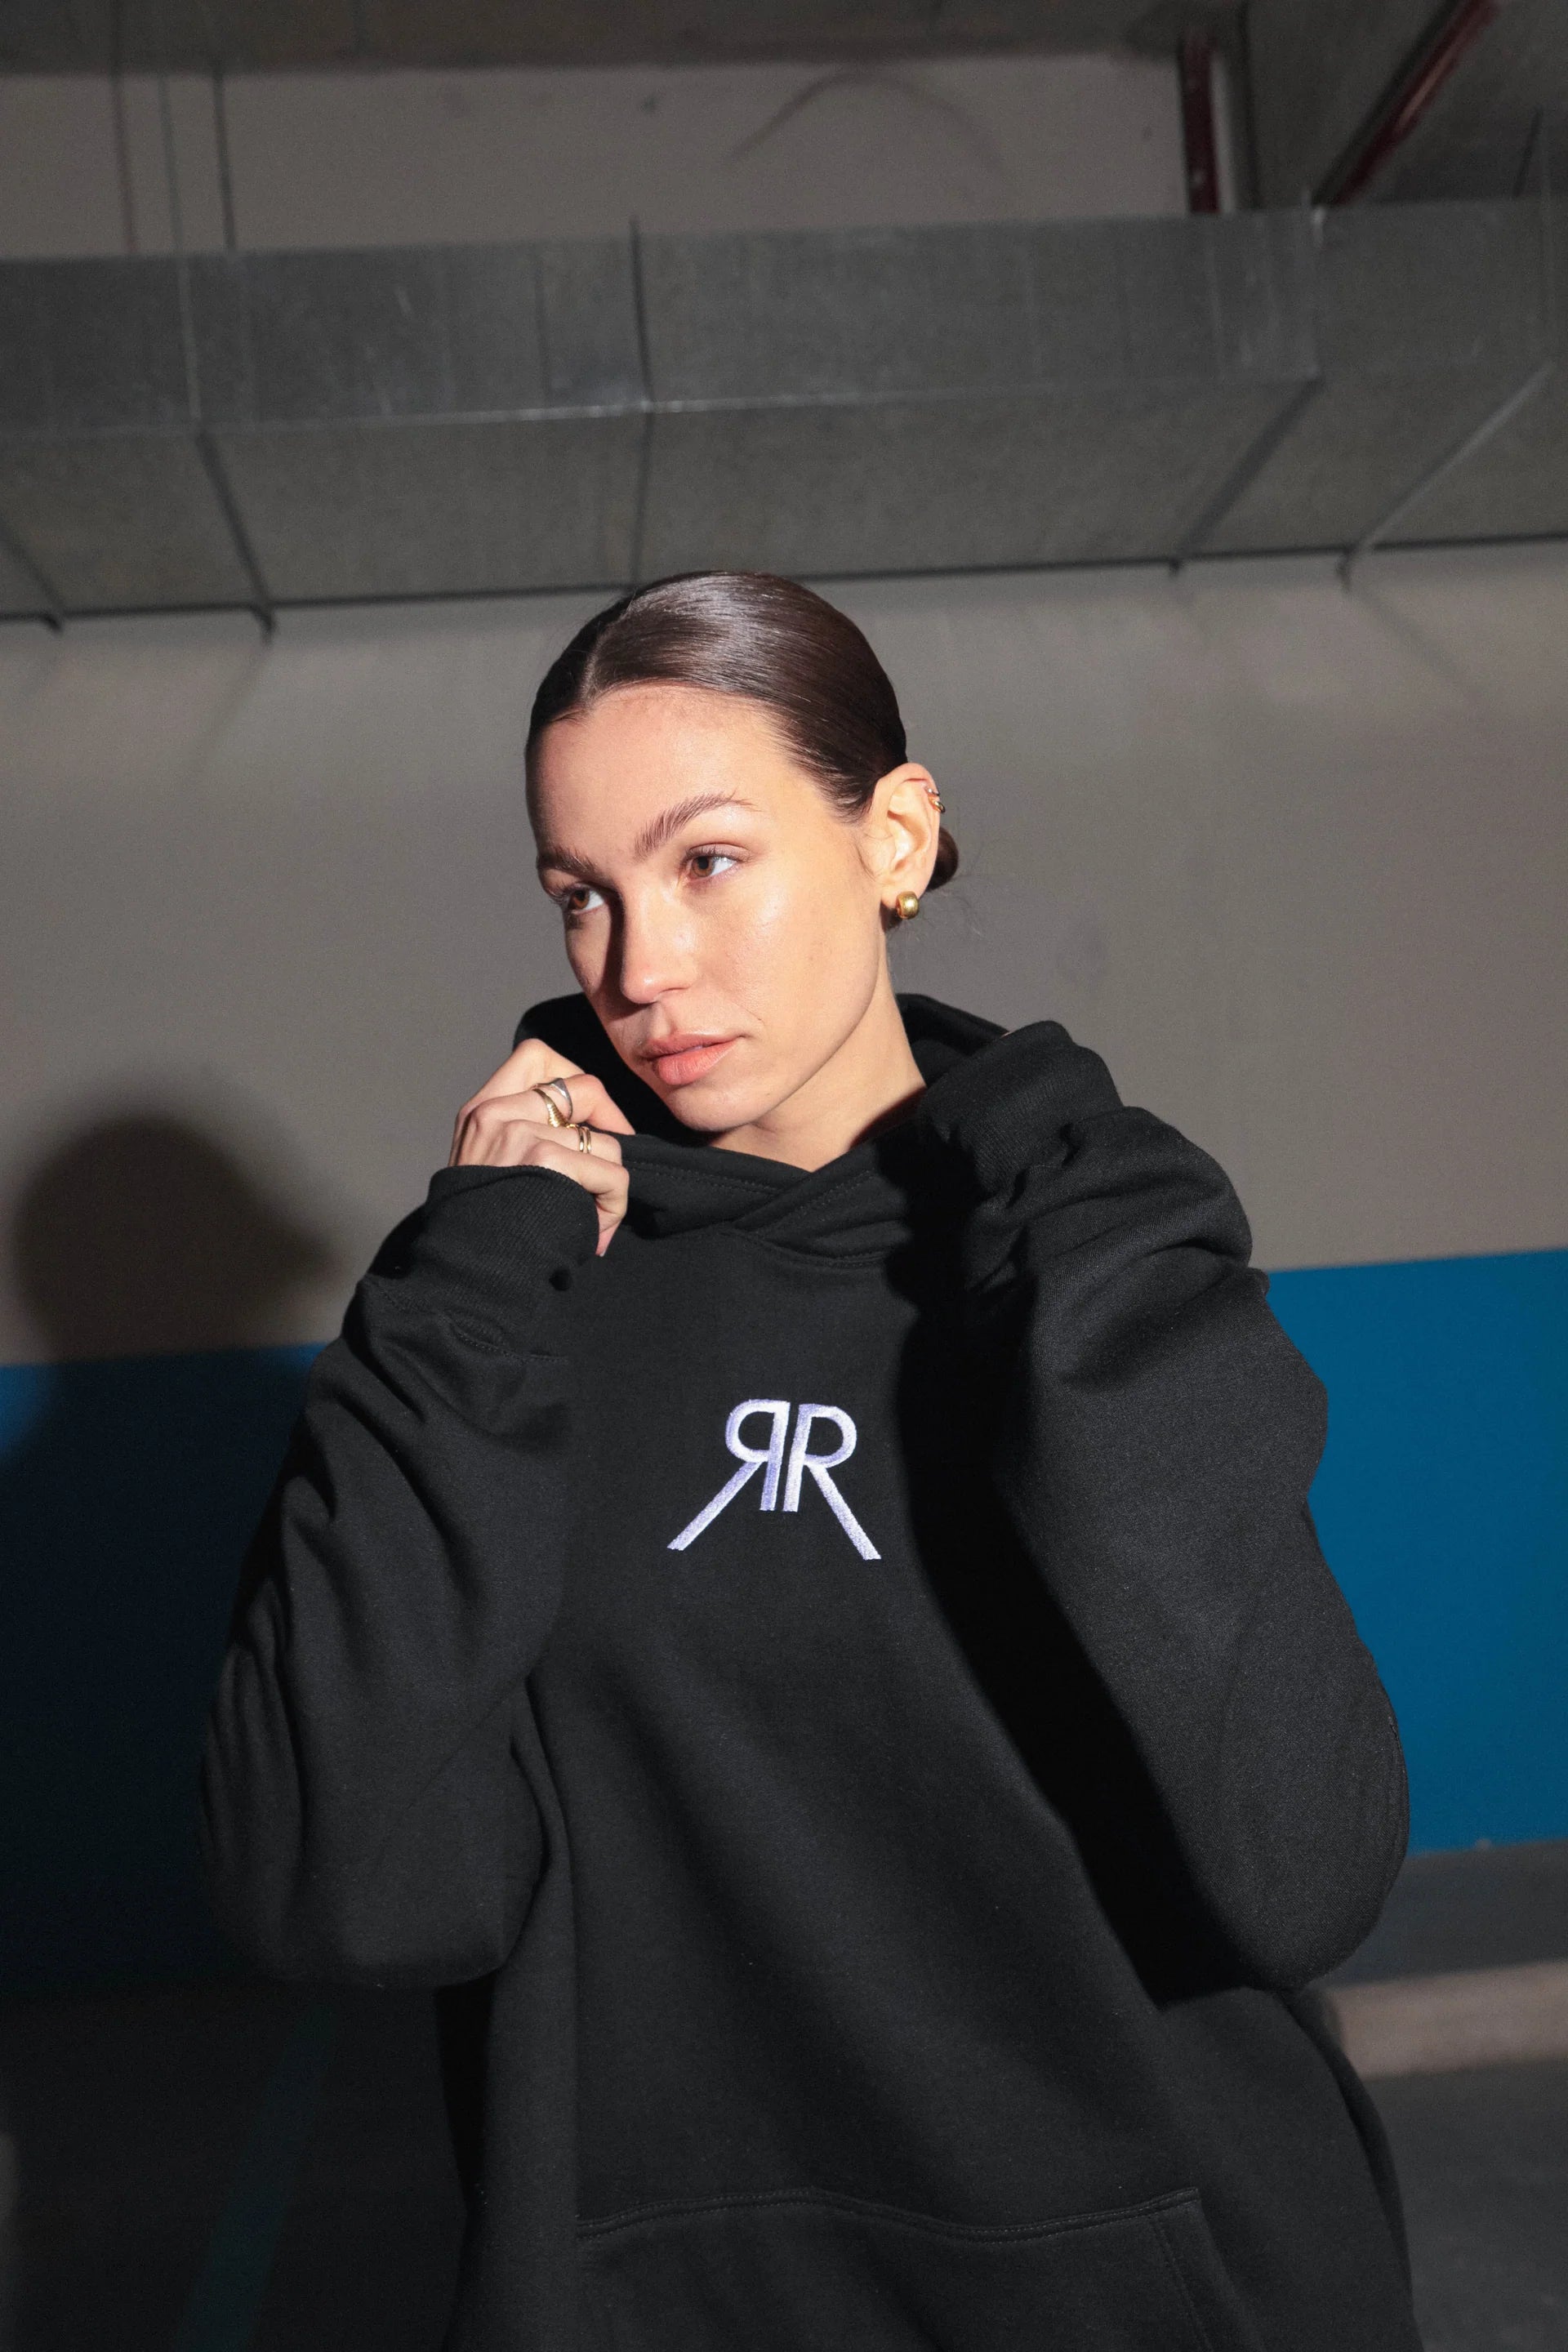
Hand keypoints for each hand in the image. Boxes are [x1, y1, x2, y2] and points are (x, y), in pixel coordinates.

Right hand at [448, 1040, 634, 1256]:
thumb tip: (586, 1133)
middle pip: (584, 1085)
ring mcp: (518, 1131)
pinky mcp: (543, 1157)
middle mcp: (495, 1112)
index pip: (535, 1055)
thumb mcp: (485, 1168)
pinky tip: (596, 1231)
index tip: (586, 1115)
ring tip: (593, 1219)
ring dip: (610, 1186)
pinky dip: (614, 1205)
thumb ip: (519, 1138)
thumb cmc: (483, 1233)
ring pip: (605, 1142)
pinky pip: (611, 1173)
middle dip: (613, 1123)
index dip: (574, 1077)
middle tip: (611, 1161)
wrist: (463, 1273)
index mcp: (480, 1110)